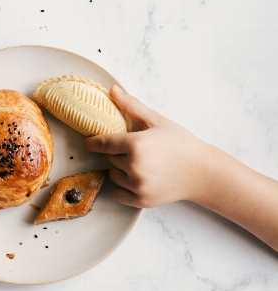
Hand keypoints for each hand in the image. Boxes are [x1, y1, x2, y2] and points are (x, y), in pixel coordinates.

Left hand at [85, 85, 209, 206]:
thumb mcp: (157, 121)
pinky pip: (119, 194)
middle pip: (111, 159)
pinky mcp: (141, 201)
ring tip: (141, 164)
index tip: (89, 142)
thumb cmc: (180, 143)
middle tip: (137, 150)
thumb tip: (113, 90)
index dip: (93, 143)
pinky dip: (124, 188)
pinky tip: (138, 179)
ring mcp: (137, 186)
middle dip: (119, 153)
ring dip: (121, 170)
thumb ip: (132, 106)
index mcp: (135, 144)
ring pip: (114, 176)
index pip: (103, 143)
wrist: (202, 171)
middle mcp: (133, 166)